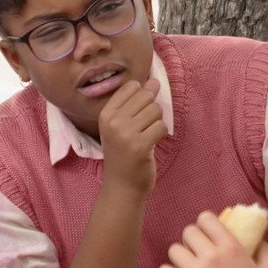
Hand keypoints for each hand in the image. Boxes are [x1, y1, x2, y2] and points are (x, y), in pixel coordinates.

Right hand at [97, 78, 164, 193]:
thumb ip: (135, 103)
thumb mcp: (120, 126)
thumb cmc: (124, 154)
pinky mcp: (139, 146)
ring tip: (147, 136)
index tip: (138, 114)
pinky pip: (161, 127)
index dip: (142, 96)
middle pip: (146, 96)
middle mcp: (112, 121)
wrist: (122, 186)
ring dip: (157, 123)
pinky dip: (161, 134)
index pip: (131, 87)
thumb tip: (154, 81)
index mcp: (105, 114)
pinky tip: (152, 144)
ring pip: (156, 110)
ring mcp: (125, 134)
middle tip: (144, 128)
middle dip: (151, 110)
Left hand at [158, 213, 267, 267]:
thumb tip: (259, 240)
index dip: (204, 224)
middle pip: (188, 232)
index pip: (206, 219)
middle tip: (195, 251)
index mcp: (231, 247)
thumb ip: (265, 251)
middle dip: (190, 240)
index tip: (206, 234)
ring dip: (179, 257)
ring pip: (174, 250)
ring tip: (185, 265)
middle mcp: (212, 256)